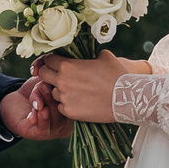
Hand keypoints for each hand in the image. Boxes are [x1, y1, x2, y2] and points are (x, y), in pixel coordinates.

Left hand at [0, 77, 70, 141]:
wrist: (13, 102)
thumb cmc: (35, 92)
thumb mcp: (45, 85)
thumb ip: (51, 84)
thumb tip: (50, 84)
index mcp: (70, 113)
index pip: (75, 106)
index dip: (66, 93)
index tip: (56, 81)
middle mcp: (63, 125)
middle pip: (66, 114)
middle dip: (54, 98)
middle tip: (44, 86)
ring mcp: (52, 132)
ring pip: (56, 122)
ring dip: (46, 105)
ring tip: (38, 94)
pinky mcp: (37, 135)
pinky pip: (43, 129)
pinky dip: (39, 117)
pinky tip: (34, 109)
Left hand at [33, 52, 147, 124]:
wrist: (126, 98)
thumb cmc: (117, 75)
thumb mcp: (104, 56)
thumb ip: (89, 55)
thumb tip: (88, 56)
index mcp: (68, 66)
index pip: (48, 59)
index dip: (51, 60)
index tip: (56, 63)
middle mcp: (62, 81)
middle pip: (42, 74)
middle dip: (47, 73)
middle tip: (57, 75)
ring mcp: (64, 98)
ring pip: (53, 92)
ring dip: (60, 90)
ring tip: (75, 90)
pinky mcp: (69, 112)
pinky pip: (61, 106)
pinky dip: (67, 104)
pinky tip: (79, 102)